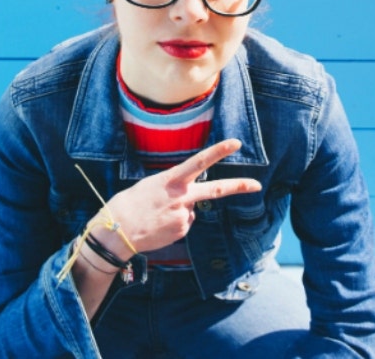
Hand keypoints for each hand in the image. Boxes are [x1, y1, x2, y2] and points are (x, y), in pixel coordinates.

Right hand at [96, 139, 261, 255]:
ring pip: (192, 209)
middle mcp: (182, 197)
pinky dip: (175, 222)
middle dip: (239, 186)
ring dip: (180, 210)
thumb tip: (191, 199)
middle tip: (257, 185)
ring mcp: (184, 216)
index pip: (200, 161)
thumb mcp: (152, 185)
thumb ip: (175, 186)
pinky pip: (185, 222)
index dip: (219, 151)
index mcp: (172, 180)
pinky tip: (159, 223)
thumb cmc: (130, 203)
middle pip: (216, 190)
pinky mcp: (183, 230)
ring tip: (158, 214)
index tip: (236, 143)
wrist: (117, 231)